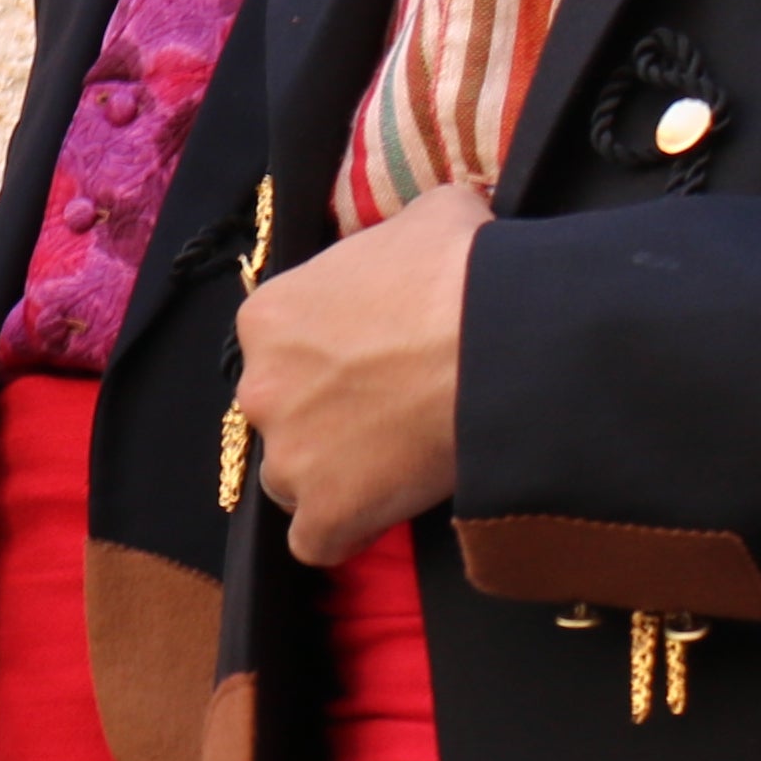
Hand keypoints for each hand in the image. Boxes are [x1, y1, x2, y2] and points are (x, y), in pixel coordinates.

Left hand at [236, 182, 483, 565]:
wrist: (499, 339)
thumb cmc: (464, 269)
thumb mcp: (428, 218)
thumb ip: (400, 237)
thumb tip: (429, 235)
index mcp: (268, 316)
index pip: (280, 351)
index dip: (327, 363)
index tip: (373, 365)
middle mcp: (260, 387)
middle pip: (282, 416)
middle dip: (326, 418)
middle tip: (392, 412)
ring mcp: (288, 455)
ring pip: (293, 480)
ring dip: (333, 477)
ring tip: (395, 465)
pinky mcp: (325, 511)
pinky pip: (317, 542)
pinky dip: (345, 534)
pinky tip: (379, 518)